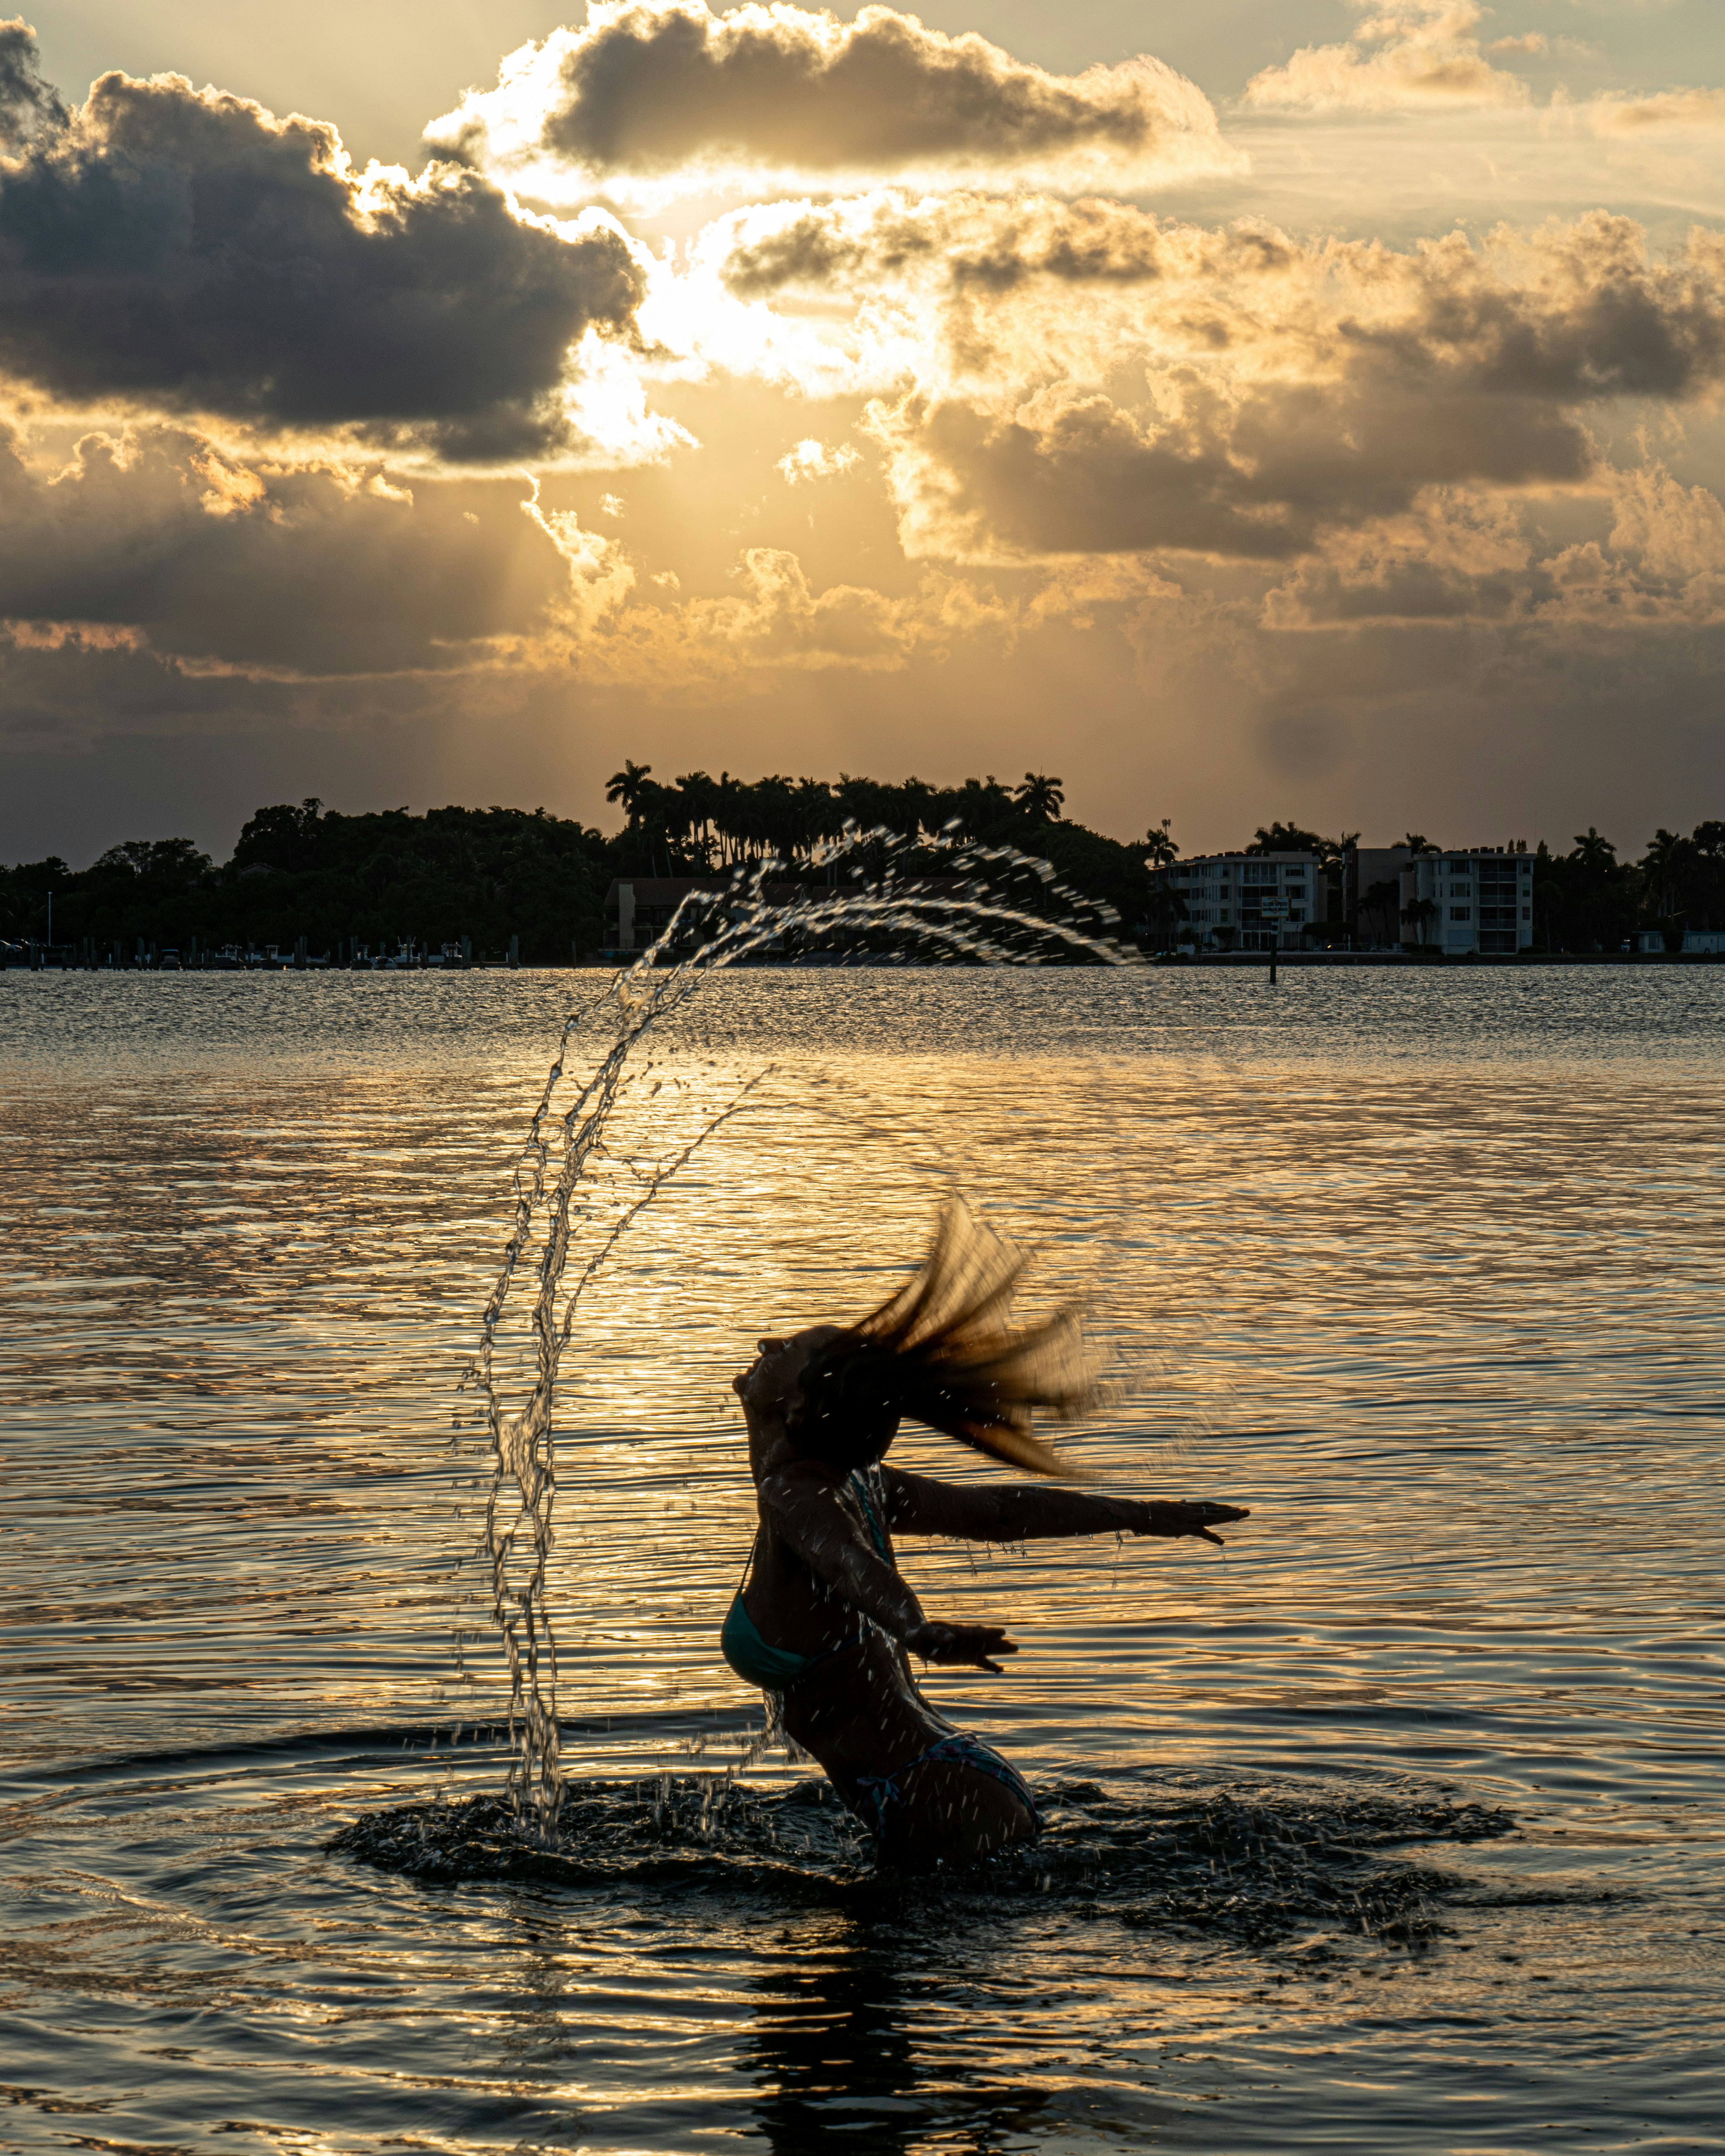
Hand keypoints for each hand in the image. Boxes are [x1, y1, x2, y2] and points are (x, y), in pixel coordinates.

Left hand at [904, 1621, 1019, 1674]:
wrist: (916, 1636)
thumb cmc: (920, 1632)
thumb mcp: (925, 1632)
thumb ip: (938, 1634)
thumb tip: (952, 1637)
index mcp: (956, 1632)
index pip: (975, 1632)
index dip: (988, 1633)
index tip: (1002, 1632)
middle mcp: (964, 1639)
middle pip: (984, 1641)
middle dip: (999, 1644)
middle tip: (1015, 1646)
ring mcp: (965, 1648)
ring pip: (985, 1649)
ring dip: (998, 1650)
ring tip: (1014, 1648)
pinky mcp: (963, 1656)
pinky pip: (979, 1661)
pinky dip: (989, 1665)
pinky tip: (1000, 1669)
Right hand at [1136, 1500, 1249, 1546]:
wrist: (1137, 1513)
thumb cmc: (1146, 1512)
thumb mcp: (1162, 1508)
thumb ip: (1174, 1508)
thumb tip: (1179, 1504)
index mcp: (1183, 1507)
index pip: (1206, 1506)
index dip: (1220, 1507)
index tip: (1231, 1508)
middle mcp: (1188, 1510)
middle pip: (1214, 1510)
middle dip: (1231, 1511)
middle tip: (1246, 1511)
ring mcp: (1186, 1518)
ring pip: (1212, 1517)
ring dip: (1228, 1517)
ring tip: (1242, 1516)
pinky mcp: (1182, 1527)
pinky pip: (1201, 1532)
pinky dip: (1212, 1536)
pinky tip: (1222, 1541)